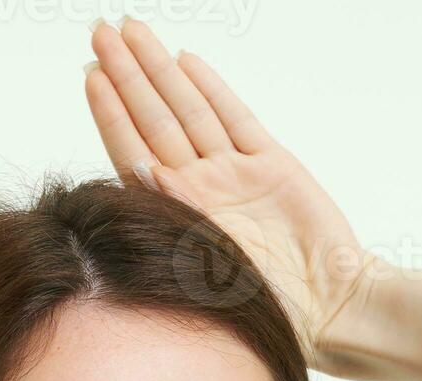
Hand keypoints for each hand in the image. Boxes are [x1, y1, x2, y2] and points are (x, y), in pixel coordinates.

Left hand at [84, 18, 384, 376]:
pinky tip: (187, 62)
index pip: (132, 150)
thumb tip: (143, 169)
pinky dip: (213, 88)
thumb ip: (178, 215)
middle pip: (154, 118)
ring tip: (134, 33)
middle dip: (127, 74)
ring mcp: (235, 174)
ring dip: (160, 70)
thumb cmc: (270, 305)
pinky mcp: (273, 167)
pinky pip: (236, 119)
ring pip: (189, 110)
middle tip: (102, 31)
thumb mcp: (211, 265)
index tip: (88, 74)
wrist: (332, 308)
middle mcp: (201, 188)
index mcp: (177, 214)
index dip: (110, 111)